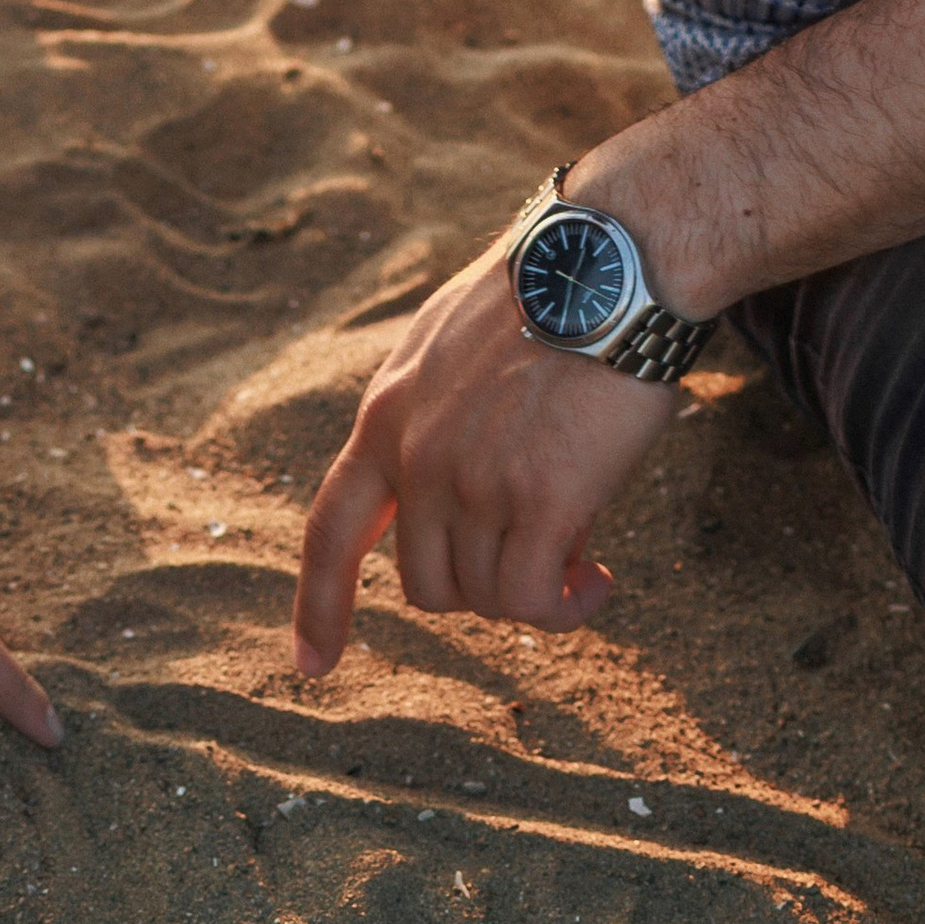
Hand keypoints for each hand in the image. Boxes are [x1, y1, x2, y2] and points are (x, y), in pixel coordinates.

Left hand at [292, 240, 675, 676]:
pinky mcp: (540, 499)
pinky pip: (533, 601)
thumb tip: (466, 497)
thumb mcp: (451, 345)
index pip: (332, 527)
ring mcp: (474, 480)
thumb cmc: (551, 293)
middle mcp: (417, 457)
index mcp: (387, 417)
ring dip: (536, 600)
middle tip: (540, 564)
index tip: (311, 663)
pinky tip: (598, 583)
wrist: (612, 260)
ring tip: (584, 567)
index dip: (319, 604)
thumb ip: (436, 419)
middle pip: (427, 583)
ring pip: (486, 598)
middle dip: (481, 590)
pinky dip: (565, 609)